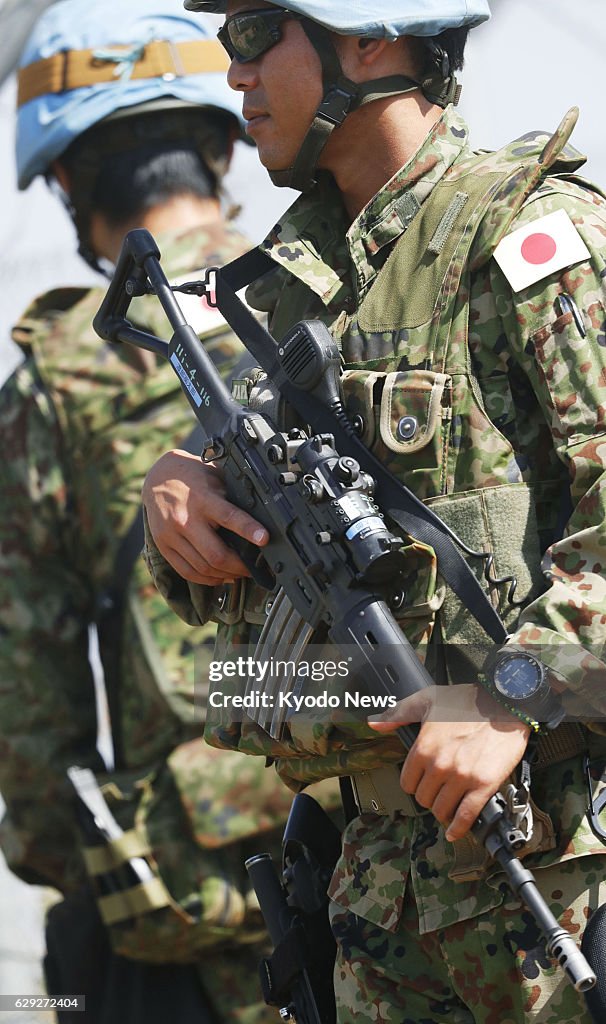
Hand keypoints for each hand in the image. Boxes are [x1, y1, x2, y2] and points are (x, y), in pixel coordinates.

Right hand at [142, 449, 268, 585]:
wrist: (158, 477)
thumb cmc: (193, 477)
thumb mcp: (216, 478)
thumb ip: (233, 497)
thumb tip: (261, 517)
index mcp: (202, 499)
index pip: (229, 516)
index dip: (249, 529)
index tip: (265, 539)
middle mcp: (185, 518)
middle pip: (216, 555)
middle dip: (240, 567)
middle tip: (253, 568)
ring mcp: (171, 535)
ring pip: (203, 568)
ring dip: (226, 575)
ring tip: (239, 573)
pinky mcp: (163, 547)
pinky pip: (187, 572)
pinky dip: (207, 579)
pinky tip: (219, 576)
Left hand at [368, 685, 530, 840]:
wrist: (505, 704)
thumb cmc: (468, 701)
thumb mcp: (427, 699)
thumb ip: (398, 713)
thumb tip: (375, 723)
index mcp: (423, 747)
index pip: (407, 783)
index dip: (414, 784)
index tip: (422, 782)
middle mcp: (439, 765)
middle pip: (424, 799)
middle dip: (429, 797)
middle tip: (438, 793)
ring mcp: (461, 777)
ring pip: (442, 810)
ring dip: (443, 811)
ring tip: (449, 805)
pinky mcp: (483, 785)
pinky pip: (466, 816)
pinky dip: (459, 828)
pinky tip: (455, 831)